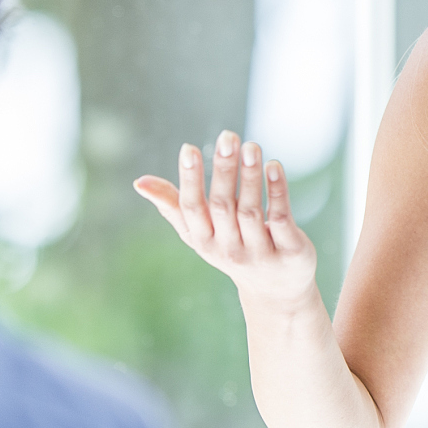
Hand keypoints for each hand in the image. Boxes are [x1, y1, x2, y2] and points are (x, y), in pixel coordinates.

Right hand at [134, 131, 318, 309]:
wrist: (275, 291)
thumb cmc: (231, 248)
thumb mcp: (200, 233)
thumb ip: (174, 206)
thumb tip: (138, 181)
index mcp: (203, 241)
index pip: (192, 208)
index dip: (189, 179)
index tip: (189, 148)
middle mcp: (228, 249)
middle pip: (222, 206)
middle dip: (224, 170)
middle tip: (228, 136)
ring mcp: (259, 253)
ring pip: (251, 211)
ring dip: (250, 176)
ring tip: (251, 146)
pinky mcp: (289, 252)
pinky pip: (281, 218)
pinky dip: (277, 191)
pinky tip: (274, 165)